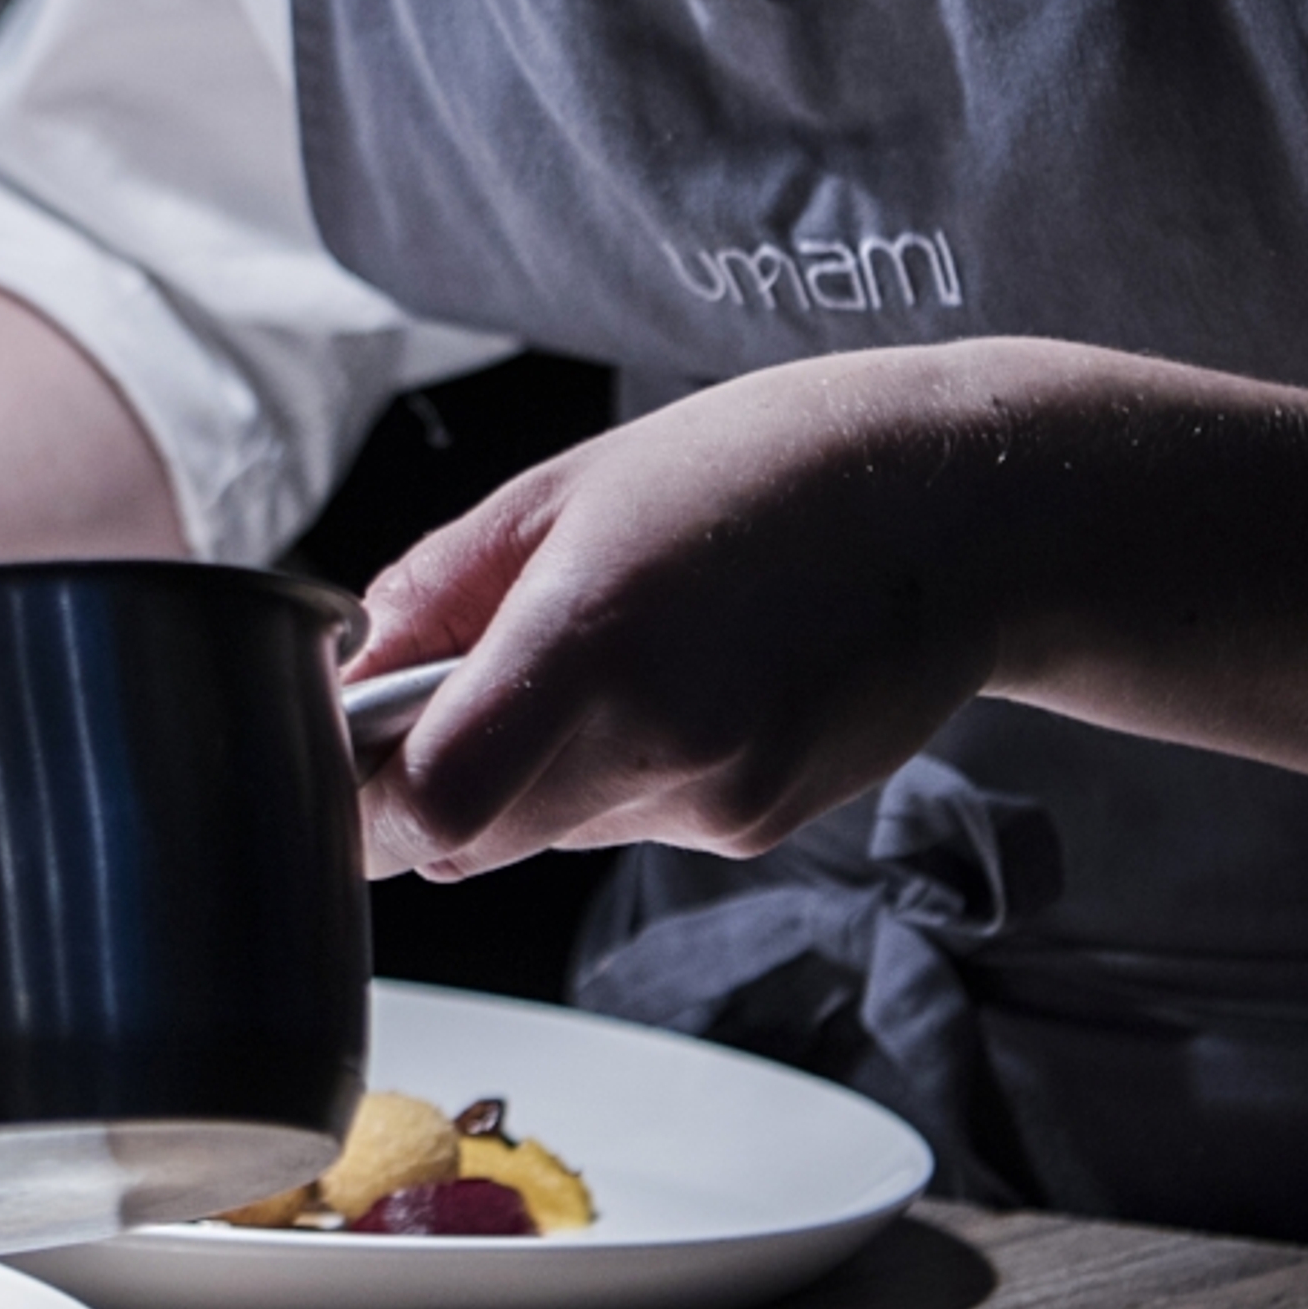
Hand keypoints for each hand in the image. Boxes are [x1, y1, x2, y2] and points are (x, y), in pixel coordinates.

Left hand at [351, 350, 1023, 881]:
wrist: (967, 512)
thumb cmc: (763, 469)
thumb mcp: (561, 492)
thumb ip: (431, 596)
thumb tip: (340, 680)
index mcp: (592, 641)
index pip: (427, 807)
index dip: (361, 803)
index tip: (342, 757)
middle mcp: (660, 742)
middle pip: (467, 840)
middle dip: (430, 782)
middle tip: (459, 682)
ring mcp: (718, 800)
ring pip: (542, 834)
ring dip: (526, 771)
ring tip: (606, 655)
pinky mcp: (756, 829)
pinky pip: (626, 820)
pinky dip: (612, 772)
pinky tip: (680, 682)